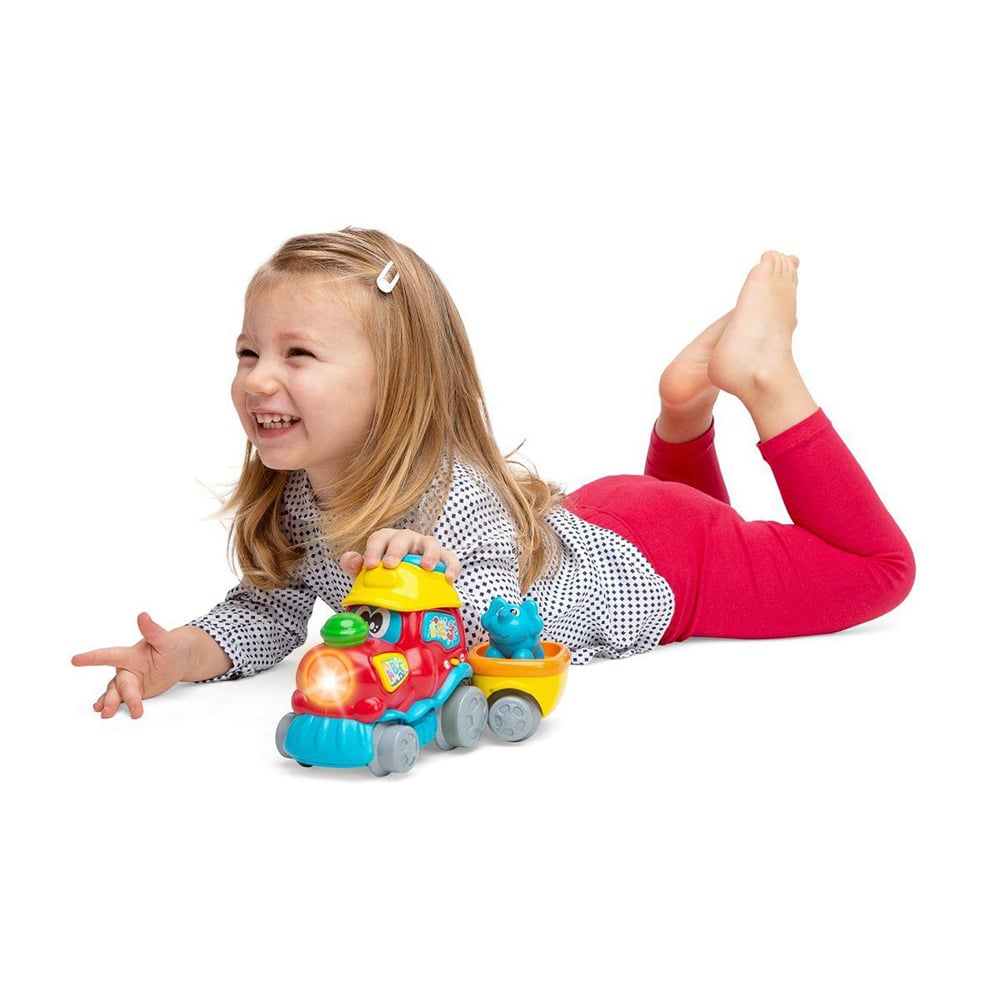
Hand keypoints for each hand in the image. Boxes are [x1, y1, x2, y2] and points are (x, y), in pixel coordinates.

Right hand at [71, 613, 229, 718]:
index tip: (75, 660)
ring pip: (116, 692)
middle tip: (113, 708)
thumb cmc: (174, 646)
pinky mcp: (136, 691)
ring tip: (107, 713)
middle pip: (119, 683)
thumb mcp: (166, 639)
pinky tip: (104, 710)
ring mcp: (130, 680)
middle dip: (117, 696)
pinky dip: (114, 705)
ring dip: (111, 703)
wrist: (183, 659)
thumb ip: (153, 631)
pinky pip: (121, 699)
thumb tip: (142, 616)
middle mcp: (126, 668)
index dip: (92, 657)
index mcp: (131, 654)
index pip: (109, 655)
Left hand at [340, 529, 460, 582]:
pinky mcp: (443, 558)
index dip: (373, 550)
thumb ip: (354, 565)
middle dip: (396, 550)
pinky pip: (450, 558)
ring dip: (429, 554)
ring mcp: (426, 547)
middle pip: (403, 538)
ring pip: (430, 543)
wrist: (407, 584)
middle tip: (390, 564)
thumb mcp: (367, 571)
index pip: (379, 538)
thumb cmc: (385, 574)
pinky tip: (449, 579)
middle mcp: (407, 539)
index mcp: (387, 540)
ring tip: (426, 567)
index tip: (369, 565)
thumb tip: (352, 560)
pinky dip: (452, 566)